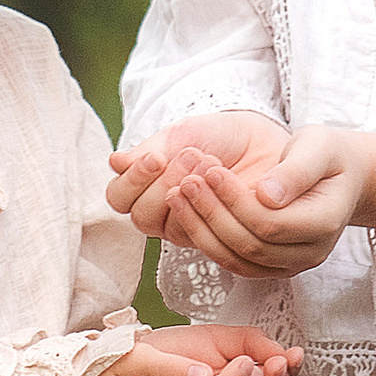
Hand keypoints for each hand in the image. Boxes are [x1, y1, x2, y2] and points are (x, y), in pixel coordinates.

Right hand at [106, 109, 289, 236]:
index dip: (133, 180)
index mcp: (142, 188)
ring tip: (210, 163)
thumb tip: (115, 162)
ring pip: (169, 229)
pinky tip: (224, 182)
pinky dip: (211, 207)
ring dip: (189, 195)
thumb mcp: (180, 135)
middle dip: (165, 185)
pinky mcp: (216, 239)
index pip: (119, 197)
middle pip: (142, 217)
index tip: (155, 157)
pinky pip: (203, 236)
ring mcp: (186, 228)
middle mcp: (160, 213)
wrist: (259, 140)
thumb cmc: (215, 137)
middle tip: (191, 155)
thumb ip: (148, 150)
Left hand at [140, 124, 375, 277]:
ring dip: (202, 228)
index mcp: (324, 223)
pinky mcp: (271, 265)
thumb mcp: (321, 147)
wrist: (341, 178)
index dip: (236, 201)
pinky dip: (205, 239)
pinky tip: (186, 211)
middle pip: (249, 245)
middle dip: (212, 213)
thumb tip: (266, 195)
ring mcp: (289, 264)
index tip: (212, 171)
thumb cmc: (330, 157)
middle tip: (186, 181)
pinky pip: (233, 261)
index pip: (270, 224)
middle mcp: (309, 253)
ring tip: (178, 194)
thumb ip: (296, 170)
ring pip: (236, 259)